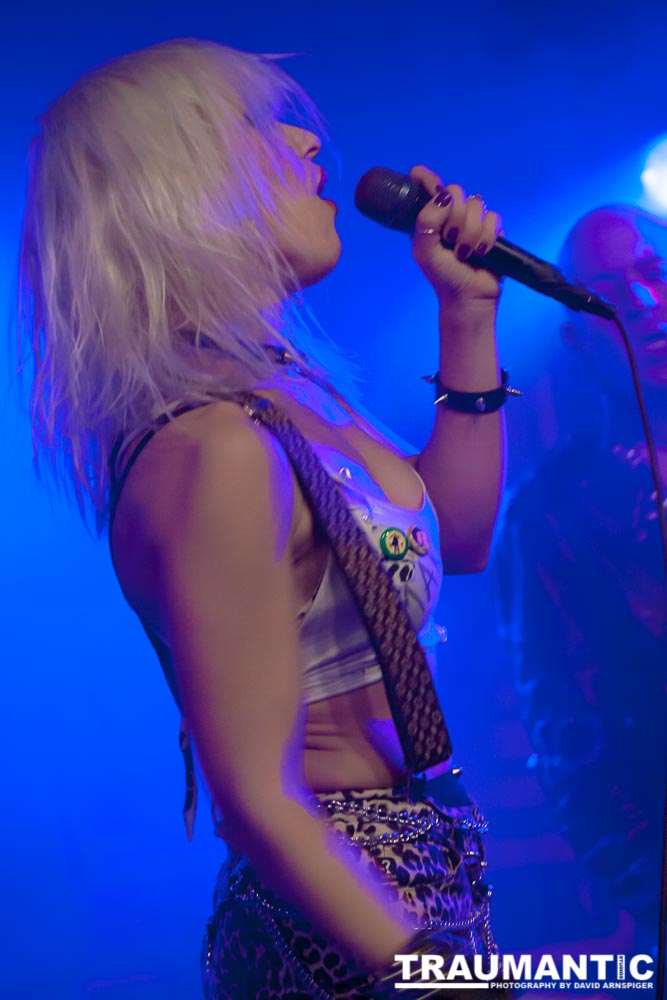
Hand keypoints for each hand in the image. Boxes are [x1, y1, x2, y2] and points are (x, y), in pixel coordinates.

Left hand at [409, 165, 502, 306]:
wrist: (469, 297)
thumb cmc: (443, 276)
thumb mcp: (424, 251)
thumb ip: (427, 221)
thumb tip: (445, 196)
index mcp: (428, 217)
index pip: (424, 183)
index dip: (426, 178)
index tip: (429, 184)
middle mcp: (449, 215)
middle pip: (456, 189)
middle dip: (455, 216)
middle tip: (450, 238)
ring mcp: (471, 220)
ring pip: (477, 204)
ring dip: (471, 232)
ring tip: (465, 252)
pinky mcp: (490, 229)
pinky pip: (493, 217)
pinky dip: (487, 236)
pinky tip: (481, 252)